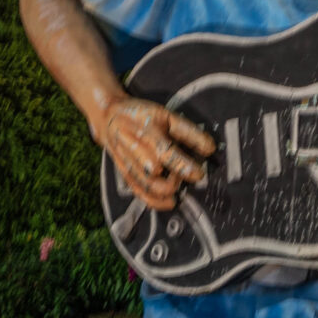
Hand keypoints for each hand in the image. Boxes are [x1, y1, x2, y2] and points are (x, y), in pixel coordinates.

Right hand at [97, 96, 215, 211]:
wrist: (108, 116)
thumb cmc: (143, 115)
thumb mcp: (166, 115)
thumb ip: (188, 132)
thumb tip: (210, 149)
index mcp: (146, 128)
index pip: (165, 150)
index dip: (183, 164)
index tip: (199, 173)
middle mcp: (133, 146)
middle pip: (153, 170)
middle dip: (175, 177)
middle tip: (191, 174)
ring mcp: (126, 161)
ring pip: (146, 184)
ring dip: (167, 189)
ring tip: (179, 184)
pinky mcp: (124, 172)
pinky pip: (139, 191)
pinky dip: (155, 201)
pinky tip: (171, 202)